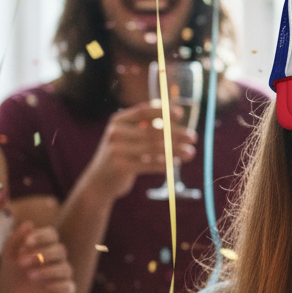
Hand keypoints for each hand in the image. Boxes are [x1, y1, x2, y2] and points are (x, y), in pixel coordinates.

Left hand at [0, 221, 74, 292]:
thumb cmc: (11, 273)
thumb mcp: (8, 255)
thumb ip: (15, 238)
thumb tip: (30, 223)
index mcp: (46, 247)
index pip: (52, 234)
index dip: (42, 236)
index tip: (26, 243)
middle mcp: (57, 259)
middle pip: (60, 250)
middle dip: (42, 255)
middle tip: (21, 262)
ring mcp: (62, 276)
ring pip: (66, 268)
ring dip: (48, 270)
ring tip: (30, 276)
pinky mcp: (63, 292)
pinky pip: (69, 287)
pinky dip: (60, 286)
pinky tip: (46, 287)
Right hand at [80, 102, 196, 200]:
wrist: (98, 181)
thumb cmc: (120, 154)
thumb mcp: (127, 136)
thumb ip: (146, 126)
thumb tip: (175, 116)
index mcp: (118, 120)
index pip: (143, 111)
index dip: (163, 111)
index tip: (180, 114)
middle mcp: (115, 132)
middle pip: (153, 131)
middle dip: (177, 134)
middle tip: (193, 137)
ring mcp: (116, 150)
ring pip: (154, 148)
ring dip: (176, 150)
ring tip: (191, 153)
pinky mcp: (121, 167)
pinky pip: (149, 164)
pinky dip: (165, 163)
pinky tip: (176, 163)